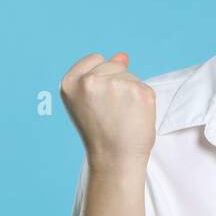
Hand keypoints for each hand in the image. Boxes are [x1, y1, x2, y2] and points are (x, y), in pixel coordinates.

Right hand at [59, 52, 156, 170]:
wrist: (114, 159)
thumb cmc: (100, 133)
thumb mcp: (88, 101)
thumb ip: (101, 75)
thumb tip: (123, 56)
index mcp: (70, 82)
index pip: (95, 58)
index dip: (101, 77)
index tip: (99, 100)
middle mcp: (90, 81)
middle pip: (114, 65)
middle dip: (116, 84)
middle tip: (111, 112)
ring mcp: (115, 85)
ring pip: (131, 76)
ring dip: (131, 94)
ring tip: (121, 117)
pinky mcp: (139, 92)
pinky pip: (145, 87)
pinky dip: (143, 102)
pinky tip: (134, 117)